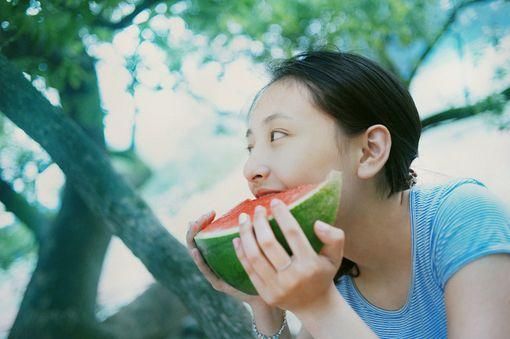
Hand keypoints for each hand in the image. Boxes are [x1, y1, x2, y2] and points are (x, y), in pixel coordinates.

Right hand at [186, 211, 267, 306]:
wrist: (272, 294)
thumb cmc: (266, 266)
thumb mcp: (256, 244)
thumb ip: (253, 229)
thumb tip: (258, 206)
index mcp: (220, 251)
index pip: (204, 233)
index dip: (203, 221)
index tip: (212, 211)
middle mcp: (214, 261)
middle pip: (196, 241)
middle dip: (197, 226)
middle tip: (205, 215)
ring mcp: (215, 272)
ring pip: (196, 254)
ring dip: (194, 238)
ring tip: (195, 226)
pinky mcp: (220, 284)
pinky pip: (206, 272)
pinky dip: (200, 261)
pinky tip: (196, 251)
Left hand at [232, 198, 344, 313]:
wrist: (315, 306)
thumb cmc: (323, 273)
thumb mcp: (335, 255)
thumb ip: (334, 236)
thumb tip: (317, 223)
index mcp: (310, 264)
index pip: (292, 233)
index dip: (282, 214)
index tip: (274, 201)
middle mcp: (292, 277)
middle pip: (268, 243)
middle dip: (260, 222)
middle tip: (258, 209)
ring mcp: (277, 287)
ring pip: (254, 256)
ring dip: (245, 234)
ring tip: (243, 219)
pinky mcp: (265, 294)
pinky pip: (248, 269)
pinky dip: (240, 252)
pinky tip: (237, 238)